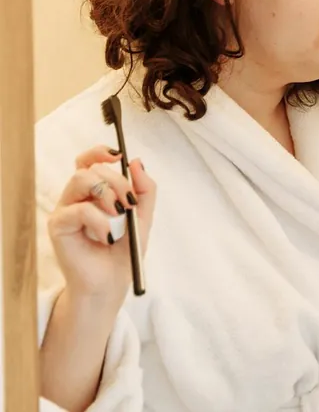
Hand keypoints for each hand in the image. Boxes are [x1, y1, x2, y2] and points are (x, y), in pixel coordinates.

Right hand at [48, 146, 156, 306]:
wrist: (112, 282)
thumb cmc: (123, 251)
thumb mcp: (143, 216)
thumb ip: (144, 190)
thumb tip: (136, 161)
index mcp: (93, 193)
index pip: (87, 160)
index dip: (99, 152)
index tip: (118, 156)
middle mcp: (76, 198)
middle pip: (91, 169)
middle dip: (118, 182)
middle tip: (130, 204)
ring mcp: (65, 210)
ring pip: (82, 180)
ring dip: (108, 194)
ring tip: (119, 216)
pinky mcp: (58, 226)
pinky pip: (79, 210)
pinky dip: (100, 220)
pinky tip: (107, 236)